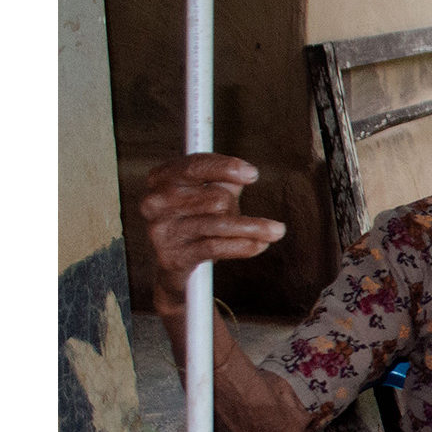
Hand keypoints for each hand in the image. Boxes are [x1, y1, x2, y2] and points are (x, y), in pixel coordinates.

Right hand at [141, 153, 285, 302]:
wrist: (172, 265)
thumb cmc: (195, 218)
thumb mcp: (208, 192)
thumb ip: (224, 180)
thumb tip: (245, 175)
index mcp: (160, 178)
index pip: (195, 166)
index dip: (226, 168)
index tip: (253, 175)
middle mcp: (154, 202)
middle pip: (215, 197)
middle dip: (235, 206)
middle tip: (239, 214)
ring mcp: (161, 231)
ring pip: (220, 222)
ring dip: (253, 227)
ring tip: (277, 231)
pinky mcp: (172, 257)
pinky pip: (216, 247)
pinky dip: (242, 246)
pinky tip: (260, 245)